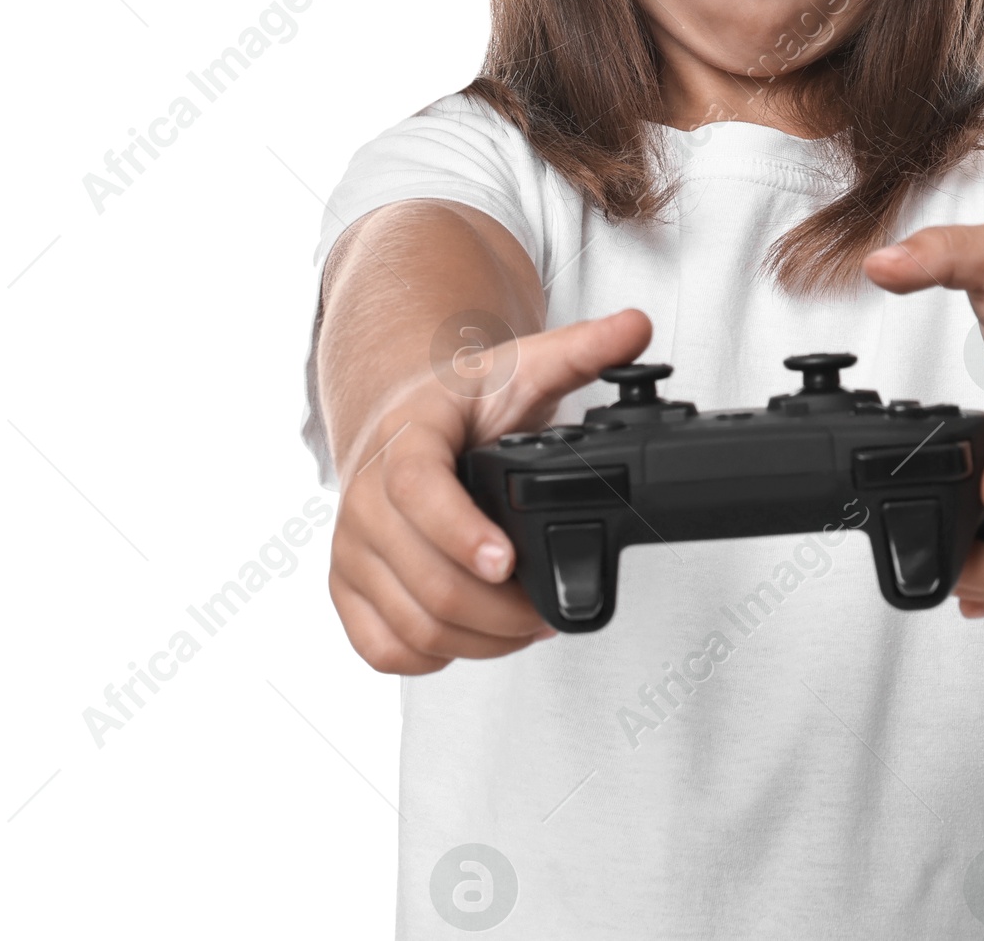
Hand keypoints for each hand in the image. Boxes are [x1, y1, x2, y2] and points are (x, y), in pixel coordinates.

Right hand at [328, 307, 651, 672]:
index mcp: (406, 435)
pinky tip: (474, 635)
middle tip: (547, 610)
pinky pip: (382, 649)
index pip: (416, 489)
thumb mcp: (522, 367)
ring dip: (479, 638)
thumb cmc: (461, 401)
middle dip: (498, 608)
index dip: (460, 532)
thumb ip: (582, 350)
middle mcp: (365, 495)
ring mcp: (351, 547)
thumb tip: (637, 327)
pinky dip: (435, 655)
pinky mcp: (346, 587)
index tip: (507, 559)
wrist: (403, 419)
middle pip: (424, 577)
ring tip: (526, 624)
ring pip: (412, 623)